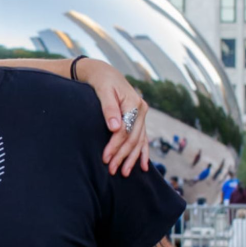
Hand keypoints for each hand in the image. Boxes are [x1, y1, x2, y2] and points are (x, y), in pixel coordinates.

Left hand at [75, 59, 149, 175]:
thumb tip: (114, 127)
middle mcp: (141, 110)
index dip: (116, 145)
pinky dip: (143, 152)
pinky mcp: (138, 119)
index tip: (105, 158)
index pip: (125, 130)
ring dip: (132, 158)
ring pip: (139, 141)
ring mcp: (142, 115)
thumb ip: (109, 109)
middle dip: (123, 155)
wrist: (105, 74)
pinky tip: (143, 166)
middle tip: (112, 170)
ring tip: (124, 173)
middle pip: (133, 138)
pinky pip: (142, 138)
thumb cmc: (101, 82)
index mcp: (134, 103)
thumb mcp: (103, 91)